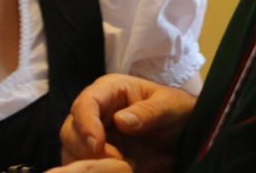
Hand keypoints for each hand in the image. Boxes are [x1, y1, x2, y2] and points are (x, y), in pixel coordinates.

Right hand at [60, 74, 195, 172]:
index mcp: (110, 91)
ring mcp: (96, 137)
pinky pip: (84, 167)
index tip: (96, 144)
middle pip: (70, 129)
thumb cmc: (176, 112)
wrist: (186, 136)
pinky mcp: (100, 158)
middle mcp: (96, 113)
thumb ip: (148, 112)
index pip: (86, 103)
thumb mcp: (169, 107)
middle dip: (84, 148)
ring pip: (71, 152)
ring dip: (88, 164)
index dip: (85, 123)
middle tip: (114, 162)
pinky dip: (93, 172)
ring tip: (121, 169)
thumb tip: (121, 121)